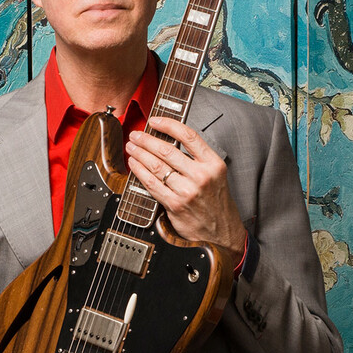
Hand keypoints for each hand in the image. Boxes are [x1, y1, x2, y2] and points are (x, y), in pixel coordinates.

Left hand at [125, 116, 246, 261]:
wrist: (221, 232)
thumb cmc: (215, 203)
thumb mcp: (215, 175)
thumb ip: (197, 159)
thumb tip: (169, 141)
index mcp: (213, 164)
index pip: (188, 136)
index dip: (168, 124)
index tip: (154, 120)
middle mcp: (202, 176)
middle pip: (167, 150)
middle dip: (146, 140)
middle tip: (136, 135)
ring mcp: (188, 191)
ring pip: (157, 166)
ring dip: (140, 154)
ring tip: (132, 148)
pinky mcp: (176, 205)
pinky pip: (152, 184)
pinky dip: (140, 172)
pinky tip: (135, 165)